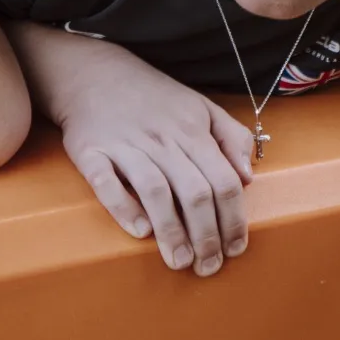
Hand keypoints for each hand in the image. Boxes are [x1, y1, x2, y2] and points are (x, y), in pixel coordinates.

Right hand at [38, 39, 254, 275]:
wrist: (93, 73)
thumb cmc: (153, 98)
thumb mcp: (201, 106)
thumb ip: (232, 138)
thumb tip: (248, 178)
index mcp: (192, 130)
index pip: (224, 180)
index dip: (234, 220)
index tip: (236, 249)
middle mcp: (162, 138)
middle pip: (194, 192)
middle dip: (206, 236)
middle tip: (208, 267)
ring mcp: (125, 144)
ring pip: (155, 192)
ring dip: (171, 232)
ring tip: (179, 262)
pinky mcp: (91, 151)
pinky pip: (106, 183)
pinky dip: (123, 207)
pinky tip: (139, 231)